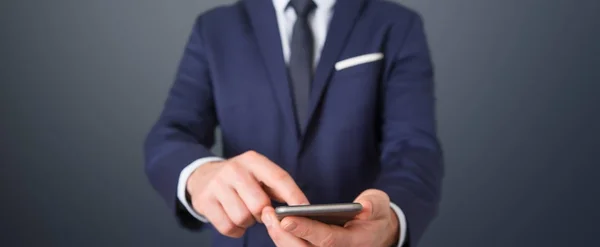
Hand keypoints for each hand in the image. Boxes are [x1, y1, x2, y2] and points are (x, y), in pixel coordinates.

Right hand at [186, 151, 308, 237]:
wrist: (202, 176)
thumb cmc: (240, 179)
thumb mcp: (258, 174)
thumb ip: (277, 188)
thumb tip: (300, 208)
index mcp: (253, 160)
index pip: (279, 178)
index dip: (294, 196)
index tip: (305, 210)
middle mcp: (234, 169)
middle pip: (259, 204)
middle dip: (264, 214)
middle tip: (261, 212)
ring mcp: (217, 184)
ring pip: (242, 218)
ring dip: (248, 222)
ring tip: (246, 213)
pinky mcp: (204, 201)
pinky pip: (228, 227)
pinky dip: (235, 230)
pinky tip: (234, 220)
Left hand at [262, 189, 399, 246]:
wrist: (376, 231)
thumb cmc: (375, 215)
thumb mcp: (379, 205)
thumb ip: (373, 205)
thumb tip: (363, 206)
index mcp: (354, 243)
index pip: (327, 240)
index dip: (306, 230)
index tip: (287, 218)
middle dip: (284, 234)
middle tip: (269, 214)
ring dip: (279, 237)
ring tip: (267, 215)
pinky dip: (282, 238)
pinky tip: (272, 222)